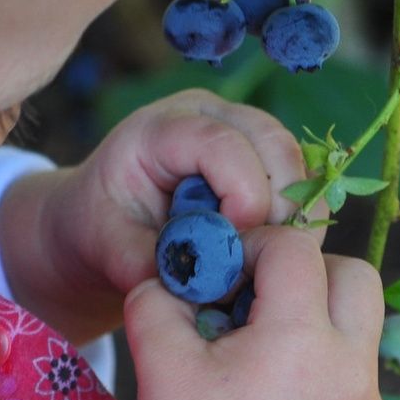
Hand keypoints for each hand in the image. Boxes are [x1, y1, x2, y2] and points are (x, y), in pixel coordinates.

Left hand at [0, 92, 308, 343]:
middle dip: (279, 205)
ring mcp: (240, 128)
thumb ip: (145, 263)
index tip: (238, 245)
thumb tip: (198, 284)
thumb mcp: (105, 247)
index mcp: (160, 129)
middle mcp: (207, 115)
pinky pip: (299, 180)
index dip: (243, 193)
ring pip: (294, 162)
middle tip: (265, 258)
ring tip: (265, 259)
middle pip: (273, 143)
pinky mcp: (262, 155)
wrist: (102, 220)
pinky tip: (273, 250)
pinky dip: (296, 217)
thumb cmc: (100, 227)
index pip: (220, 143)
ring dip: (293, 214)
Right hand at [123, 227, 386, 399]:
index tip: (227, 273)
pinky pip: (359, 370)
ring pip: (364, 322)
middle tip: (262, 296)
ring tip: (271, 343)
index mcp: (299, 339)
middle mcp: (349, 364)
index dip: (256, 248)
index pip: (295, 251)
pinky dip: (328, 360)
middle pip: (355, 274)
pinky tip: (282, 389)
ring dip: (322, 314)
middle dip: (309, 271)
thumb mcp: (158, 358)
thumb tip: (174, 272)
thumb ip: (161, 295)